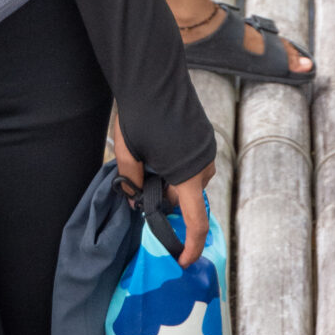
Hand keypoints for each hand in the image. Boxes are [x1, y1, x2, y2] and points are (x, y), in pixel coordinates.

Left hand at [113, 114, 213, 268]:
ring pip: (189, 178)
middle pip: (187, 196)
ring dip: (172, 179)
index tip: (184, 261)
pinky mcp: (203, 134)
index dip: (191, 245)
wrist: (154, 73)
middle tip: (142, 186)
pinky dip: (178, 163)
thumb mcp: (128, 152)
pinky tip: (158, 147)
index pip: (195, 221)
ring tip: (147, 160)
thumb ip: (132, 181)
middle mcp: (203, 164)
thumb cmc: (140, 114)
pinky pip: (192, 160)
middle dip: (167, 198)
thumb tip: (134, 201)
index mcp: (188, 175)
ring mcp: (206, 147)